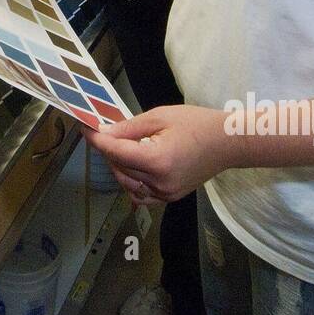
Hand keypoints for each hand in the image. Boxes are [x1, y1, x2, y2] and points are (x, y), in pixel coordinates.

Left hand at [83, 106, 231, 205]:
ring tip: (122, 146)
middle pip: (119, 168)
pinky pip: (141, 194)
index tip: (85, 129)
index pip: (115, 152)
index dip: (97, 140)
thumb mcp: (160, 117)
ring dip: (118, 166)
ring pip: (127, 183)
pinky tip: (132, 167)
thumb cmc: (196, 123)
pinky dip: (131, 182)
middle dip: (108, 150)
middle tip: (106, 132)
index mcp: (156, 160)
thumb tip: (103, 133)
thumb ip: (128, 128)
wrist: (227, 143)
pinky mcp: (170, 197)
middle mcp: (158, 182)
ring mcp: (165, 194)